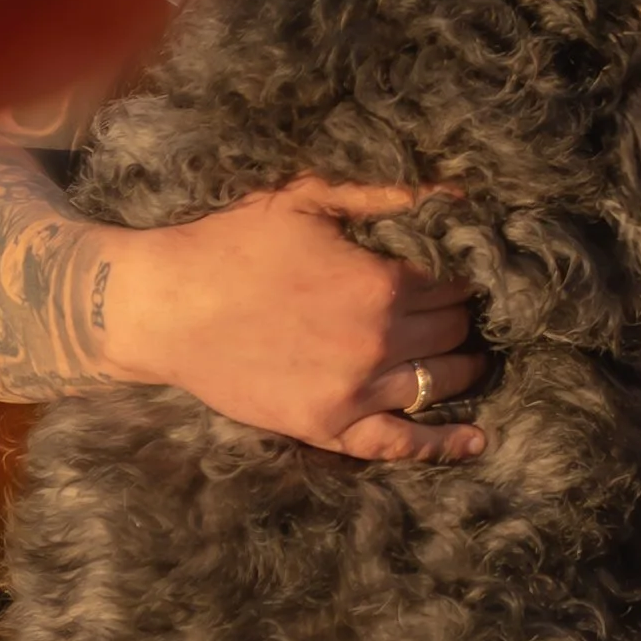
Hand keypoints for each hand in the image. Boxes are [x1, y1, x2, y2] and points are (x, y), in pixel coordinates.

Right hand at [102, 178, 488, 463]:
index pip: (454, 286)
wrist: (165, 305)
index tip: (465, 275)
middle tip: (463, 313)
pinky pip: (398, 444)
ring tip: (472, 358)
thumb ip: (387, 195)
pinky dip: (442, 445)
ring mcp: (353, 390)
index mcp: (381, 283)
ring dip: (462, 368)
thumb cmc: (233, 243)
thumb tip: (455, 194)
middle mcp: (378, 340)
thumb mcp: (310, 200)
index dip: (463, 278)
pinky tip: (476, 442)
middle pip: (452, 333)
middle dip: (463, 319)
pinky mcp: (325, 425)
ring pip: (438, 382)